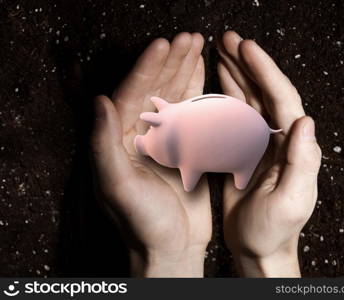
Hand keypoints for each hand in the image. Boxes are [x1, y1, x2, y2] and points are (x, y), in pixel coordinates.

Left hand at [90, 33, 210, 276]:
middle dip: (171, 61)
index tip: (163, 44)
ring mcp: (165, 140)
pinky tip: (204, 74)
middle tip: (188, 36)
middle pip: (155, 89)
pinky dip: (198, 92)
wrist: (172, 247)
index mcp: (120, 141)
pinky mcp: (186, 148)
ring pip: (175, 96)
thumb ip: (104, 144)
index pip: (131, 95)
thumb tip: (100, 100)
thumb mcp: (117, 186)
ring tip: (197, 44)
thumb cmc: (143, 222)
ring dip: (185, 69)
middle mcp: (141, 135)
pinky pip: (192, 114)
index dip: (147, 68)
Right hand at [217, 31, 321, 276]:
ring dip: (236, 74)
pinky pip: (234, 118)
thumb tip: (306, 120)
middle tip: (228, 38)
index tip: (246, 48)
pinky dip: (225, 98)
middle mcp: (278, 139)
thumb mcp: (292, 201)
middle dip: (247, 63)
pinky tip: (216, 84)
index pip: (282, 99)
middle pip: (264, 91)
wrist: (260, 248)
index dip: (265, 71)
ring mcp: (260, 143)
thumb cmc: (274, 230)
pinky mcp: (244, 151)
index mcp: (293, 147)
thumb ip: (302, 161)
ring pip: (248, 100)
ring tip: (221, 51)